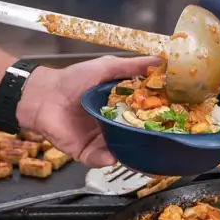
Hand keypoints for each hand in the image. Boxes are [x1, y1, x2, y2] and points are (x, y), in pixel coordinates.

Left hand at [17, 55, 160, 167]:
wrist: (43, 94)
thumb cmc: (73, 78)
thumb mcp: (106, 67)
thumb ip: (132, 66)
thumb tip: (161, 60)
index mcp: (120, 107)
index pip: (145, 116)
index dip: (159, 118)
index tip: (176, 119)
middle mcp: (113, 126)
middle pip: (136, 138)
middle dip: (149, 142)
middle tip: (164, 144)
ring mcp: (100, 140)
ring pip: (121, 151)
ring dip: (131, 154)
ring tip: (144, 156)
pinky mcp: (85, 151)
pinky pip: (99, 159)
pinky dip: (106, 158)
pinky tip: (112, 154)